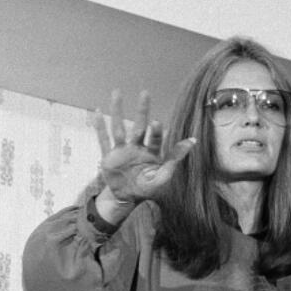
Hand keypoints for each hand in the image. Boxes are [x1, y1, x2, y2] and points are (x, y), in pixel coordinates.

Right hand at [94, 90, 195, 206]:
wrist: (127, 198)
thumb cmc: (147, 187)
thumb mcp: (163, 176)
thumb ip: (175, 158)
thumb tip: (194, 140)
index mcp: (151, 152)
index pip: (156, 138)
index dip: (156, 131)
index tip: (156, 123)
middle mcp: (137, 147)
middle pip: (139, 126)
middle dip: (142, 111)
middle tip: (145, 93)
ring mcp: (122, 150)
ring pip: (119, 128)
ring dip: (117, 111)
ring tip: (116, 93)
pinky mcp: (109, 156)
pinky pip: (103, 140)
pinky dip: (100, 127)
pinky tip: (97, 112)